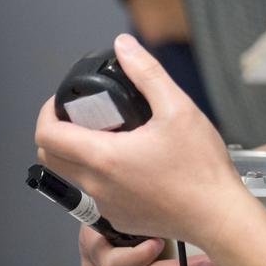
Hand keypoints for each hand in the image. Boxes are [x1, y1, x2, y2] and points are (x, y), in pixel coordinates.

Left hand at [35, 33, 245, 248]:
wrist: (218, 217)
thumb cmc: (201, 168)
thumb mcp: (178, 108)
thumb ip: (147, 73)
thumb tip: (124, 46)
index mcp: (103, 157)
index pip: (47, 135)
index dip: (47, 112)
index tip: (63, 101)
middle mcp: (97, 186)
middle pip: (52, 157)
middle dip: (58, 132)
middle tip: (85, 116)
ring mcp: (107, 206)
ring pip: (75, 175)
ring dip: (81, 153)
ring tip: (116, 135)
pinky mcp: (120, 219)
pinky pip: (98, 194)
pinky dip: (103, 175)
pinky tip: (135, 163)